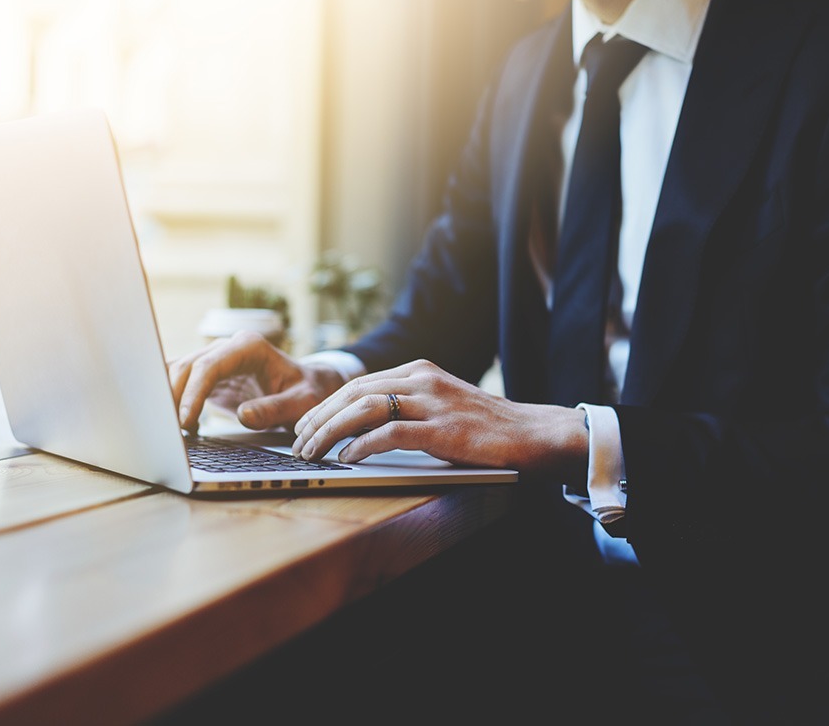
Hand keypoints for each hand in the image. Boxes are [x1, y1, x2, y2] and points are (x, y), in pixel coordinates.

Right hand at [168, 330, 345, 431]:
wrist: (307, 386)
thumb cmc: (307, 392)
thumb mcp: (302, 402)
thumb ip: (275, 409)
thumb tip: (244, 415)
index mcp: (249, 346)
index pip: (209, 366)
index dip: (193, 393)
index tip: (185, 421)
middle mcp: (228, 347)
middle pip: (187, 367)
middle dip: (173, 397)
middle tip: (169, 431)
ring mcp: (216, 359)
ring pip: (178, 372)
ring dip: (168, 399)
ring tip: (168, 431)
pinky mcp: (209, 375)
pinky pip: (182, 383)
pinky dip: (173, 401)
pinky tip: (180, 426)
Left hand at [291, 359, 587, 474]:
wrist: (530, 432)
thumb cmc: (485, 426)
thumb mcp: (440, 405)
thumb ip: (407, 405)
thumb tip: (361, 425)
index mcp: (419, 370)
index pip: (359, 383)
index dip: (326, 405)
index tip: (305, 425)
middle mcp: (422, 379)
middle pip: (354, 392)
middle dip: (319, 418)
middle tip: (298, 441)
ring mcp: (433, 402)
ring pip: (364, 409)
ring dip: (331, 432)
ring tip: (313, 451)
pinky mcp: (442, 429)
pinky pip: (390, 433)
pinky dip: (362, 445)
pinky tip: (347, 458)